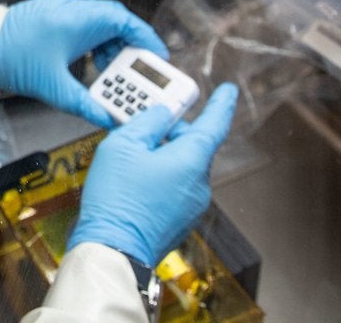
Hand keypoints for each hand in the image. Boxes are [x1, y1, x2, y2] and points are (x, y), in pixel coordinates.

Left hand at [0, 0, 166, 125]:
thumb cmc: (10, 57)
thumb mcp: (53, 88)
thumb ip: (85, 105)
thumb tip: (108, 119)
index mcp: (78, 20)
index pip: (125, 21)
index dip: (146, 38)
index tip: (158, 57)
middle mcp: (73, 10)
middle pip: (116, 24)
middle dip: (130, 48)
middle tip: (140, 72)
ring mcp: (62, 12)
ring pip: (100, 26)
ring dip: (111, 49)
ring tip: (115, 75)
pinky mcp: (52, 18)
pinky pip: (84, 27)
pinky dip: (94, 45)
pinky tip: (92, 66)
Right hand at [67, 83, 238, 265]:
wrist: (112, 248)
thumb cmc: (117, 199)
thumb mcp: (123, 145)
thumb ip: (147, 121)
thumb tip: (161, 113)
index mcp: (192, 161)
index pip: (215, 124)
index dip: (221, 104)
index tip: (228, 91)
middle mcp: (199, 184)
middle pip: (191, 145)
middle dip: (170, 132)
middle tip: (143, 123)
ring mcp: (191, 206)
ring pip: (181, 167)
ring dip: (162, 156)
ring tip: (129, 156)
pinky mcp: (180, 221)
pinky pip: (175, 188)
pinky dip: (160, 177)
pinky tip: (134, 179)